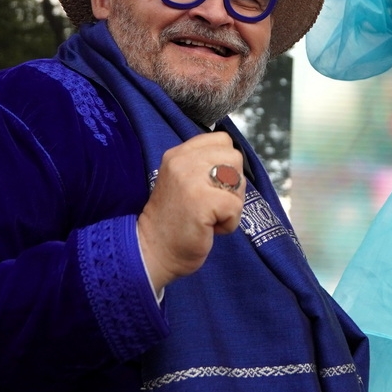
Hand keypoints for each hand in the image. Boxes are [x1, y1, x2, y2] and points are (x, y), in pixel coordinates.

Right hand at [137, 132, 245, 292]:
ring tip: (209, 215)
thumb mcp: (183, 180)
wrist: (153, 251)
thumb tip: (234, 162)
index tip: (211, 185)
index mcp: (178, 153)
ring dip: (232, 204)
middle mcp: (182, 161)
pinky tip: (209, 228)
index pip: (222, 140)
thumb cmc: (175, 220)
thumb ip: (203, 165)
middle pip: (234, 158)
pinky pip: (235, 206)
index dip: (226, 164)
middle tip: (212, 204)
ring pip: (238, 180)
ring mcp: (191, 179)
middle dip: (232, 184)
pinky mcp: (201, 201)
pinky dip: (229, 223)